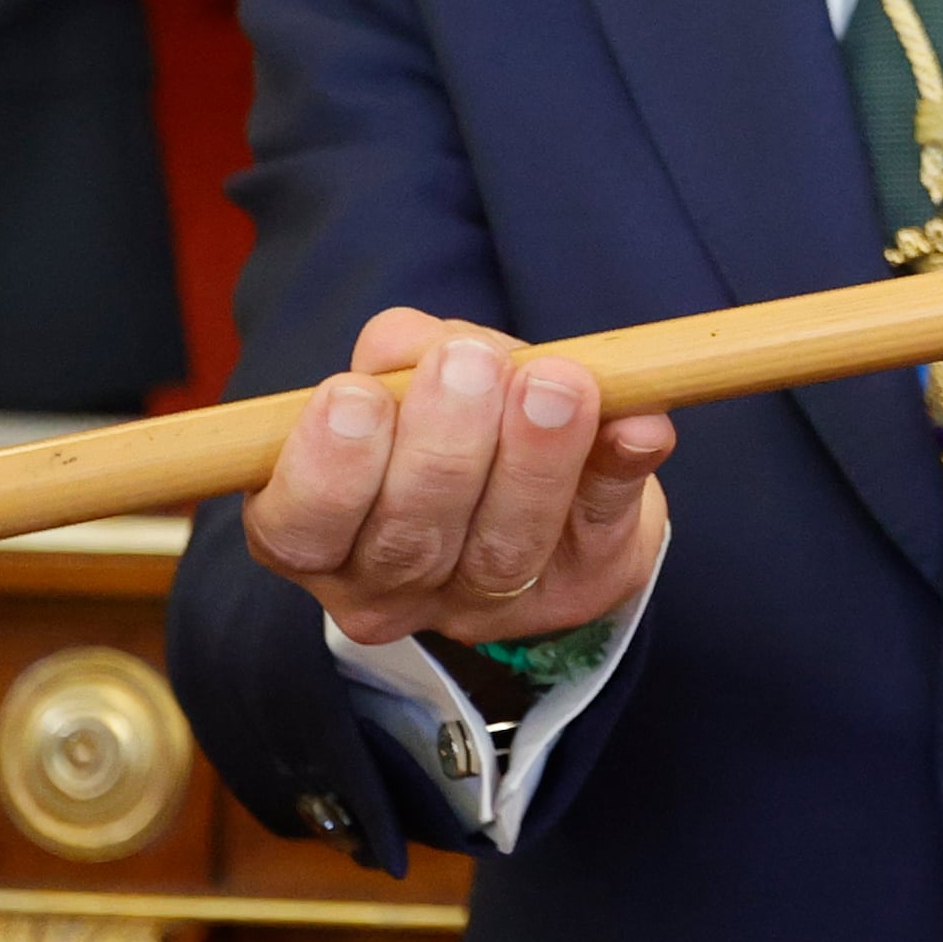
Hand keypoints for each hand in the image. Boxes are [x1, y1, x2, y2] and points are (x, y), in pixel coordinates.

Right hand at [241, 307, 676, 648]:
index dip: (327, 466)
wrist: (530, 486)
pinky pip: (606, 525)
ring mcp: (489, 598)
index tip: (356, 395)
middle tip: (468, 366)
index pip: (302, 525)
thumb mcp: (395, 376)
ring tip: (552, 384)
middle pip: (408, 539)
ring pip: (503, 547)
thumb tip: (424, 343)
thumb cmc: (437, 418)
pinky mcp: (583, 578)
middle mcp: (392, 585)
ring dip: (534, 460)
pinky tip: (640, 427)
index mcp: (318, 536)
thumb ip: (400, 355)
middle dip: (443, 446)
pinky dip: (623, 470)